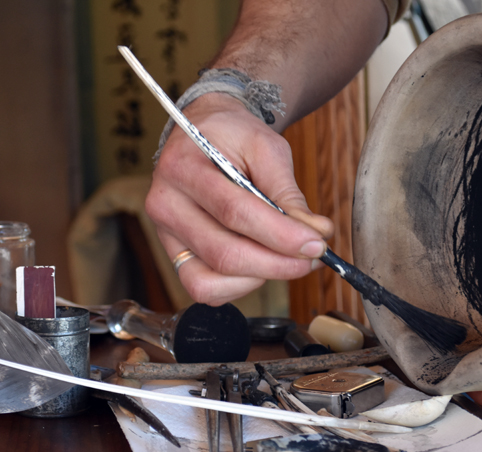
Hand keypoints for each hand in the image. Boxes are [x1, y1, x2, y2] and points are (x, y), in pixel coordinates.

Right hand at [147, 93, 333, 305]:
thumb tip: (316, 233)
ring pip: (212, 280)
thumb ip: (288, 192)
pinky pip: (204, 288)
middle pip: (224, 254)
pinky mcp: (174, 254)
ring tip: (285, 258)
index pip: (234, 212)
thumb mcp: (266, 148)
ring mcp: (165, 234)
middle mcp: (165, 204)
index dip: (280, 235)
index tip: (317, 244)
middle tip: (312, 258)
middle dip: (277, 264)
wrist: (202, 133)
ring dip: (259, 277)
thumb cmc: (232, 137)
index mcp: (183, 167)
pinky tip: (260, 265)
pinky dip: (239, 286)